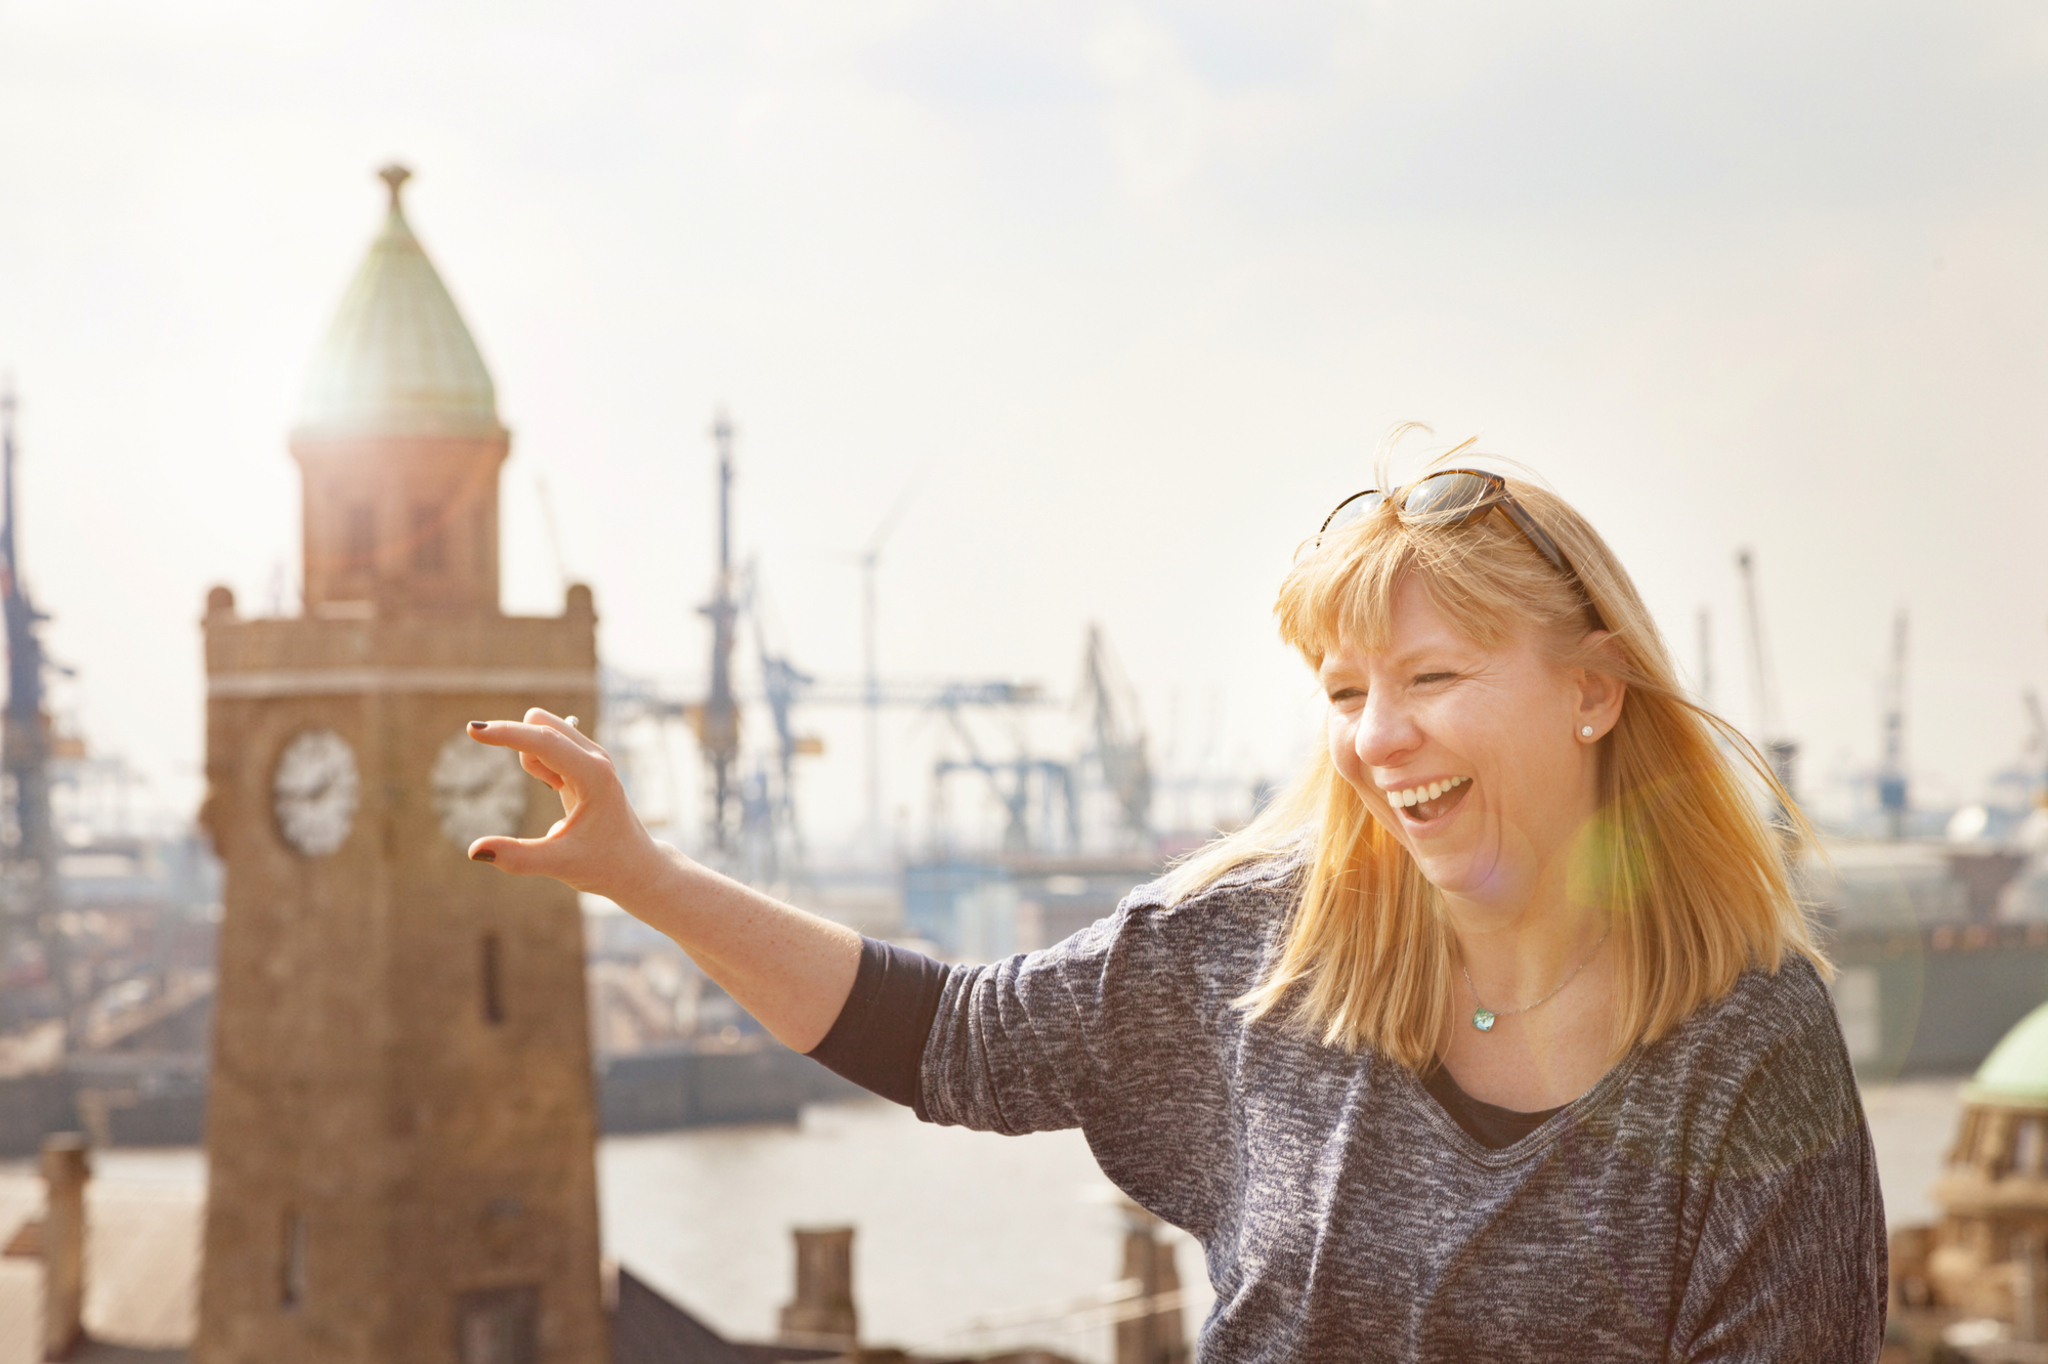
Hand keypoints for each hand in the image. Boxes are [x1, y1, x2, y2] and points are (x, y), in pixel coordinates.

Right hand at [462, 708, 671, 902]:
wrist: (635, 865)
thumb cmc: (604, 865)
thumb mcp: (560, 865)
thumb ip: (518, 857)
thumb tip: (474, 851)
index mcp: (594, 776)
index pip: (544, 740)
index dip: (507, 733)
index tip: (473, 731)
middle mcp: (596, 757)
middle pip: (540, 724)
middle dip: (522, 747)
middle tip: (548, 787)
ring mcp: (593, 756)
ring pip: (543, 730)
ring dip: (533, 758)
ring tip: (556, 791)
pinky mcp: (586, 761)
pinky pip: (548, 743)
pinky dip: (540, 763)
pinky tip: (559, 788)